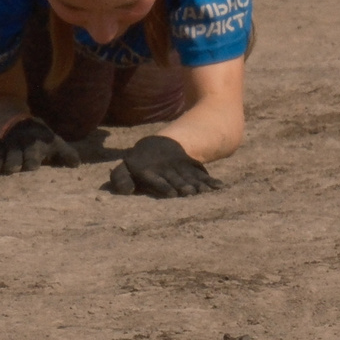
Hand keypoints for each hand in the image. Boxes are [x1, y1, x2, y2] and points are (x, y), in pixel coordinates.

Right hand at [0, 116, 78, 175]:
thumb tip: (76, 165)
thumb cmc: (41, 140)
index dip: (32, 159)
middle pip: (14, 157)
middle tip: (11, 169)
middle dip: (13, 162)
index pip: (33, 155)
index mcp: (34, 146)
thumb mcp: (55, 143)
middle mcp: (18, 148)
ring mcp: (4, 150)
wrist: (18, 124)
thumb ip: (67, 154)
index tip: (32, 165)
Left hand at [107, 134, 222, 197]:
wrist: (158, 145)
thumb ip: (120, 179)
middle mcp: (166, 170)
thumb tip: (125, 192)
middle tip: (191, 193)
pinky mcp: (191, 167)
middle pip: (176, 179)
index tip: (172, 194)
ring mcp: (180, 168)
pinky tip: (219, 187)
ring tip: (206, 191)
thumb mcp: (125, 168)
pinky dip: (210, 181)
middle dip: (184, 185)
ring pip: (190, 176)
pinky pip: (201, 173)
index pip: (157, 179)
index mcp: (149, 172)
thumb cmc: (139, 163)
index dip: (164, 186)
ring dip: (198, 184)